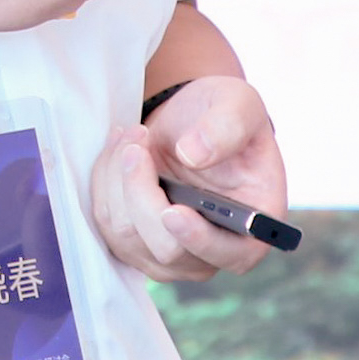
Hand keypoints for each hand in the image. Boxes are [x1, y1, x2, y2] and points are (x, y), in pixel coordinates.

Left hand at [91, 75, 286, 283]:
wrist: (189, 122)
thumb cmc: (223, 118)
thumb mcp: (238, 105)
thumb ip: (226, 126)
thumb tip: (194, 154)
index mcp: (253, 229)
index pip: (229, 254)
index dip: (198, 239)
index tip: (171, 212)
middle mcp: (211, 253)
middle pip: (166, 249)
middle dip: (141, 191)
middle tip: (139, 139)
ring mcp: (170, 254)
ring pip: (126, 234)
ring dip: (118, 178)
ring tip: (134, 135)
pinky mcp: (135, 243)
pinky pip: (106, 222)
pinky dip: (105, 181)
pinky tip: (121, 150)